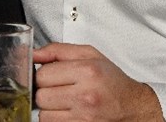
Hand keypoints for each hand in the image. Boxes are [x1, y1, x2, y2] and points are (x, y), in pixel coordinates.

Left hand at [33, 43, 164, 121]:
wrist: (132, 107)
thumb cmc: (112, 81)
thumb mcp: (89, 55)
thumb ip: (57, 51)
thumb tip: (32, 54)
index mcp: (87, 71)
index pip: (43, 74)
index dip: (43, 75)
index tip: (51, 76)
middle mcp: (85, 96)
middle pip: (41, 96)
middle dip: (45, 92)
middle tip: (59, 89)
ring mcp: (84, 118)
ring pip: (43, 115)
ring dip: (49, 109)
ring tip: (65, 102)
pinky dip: (56, 120)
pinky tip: (69, 112)